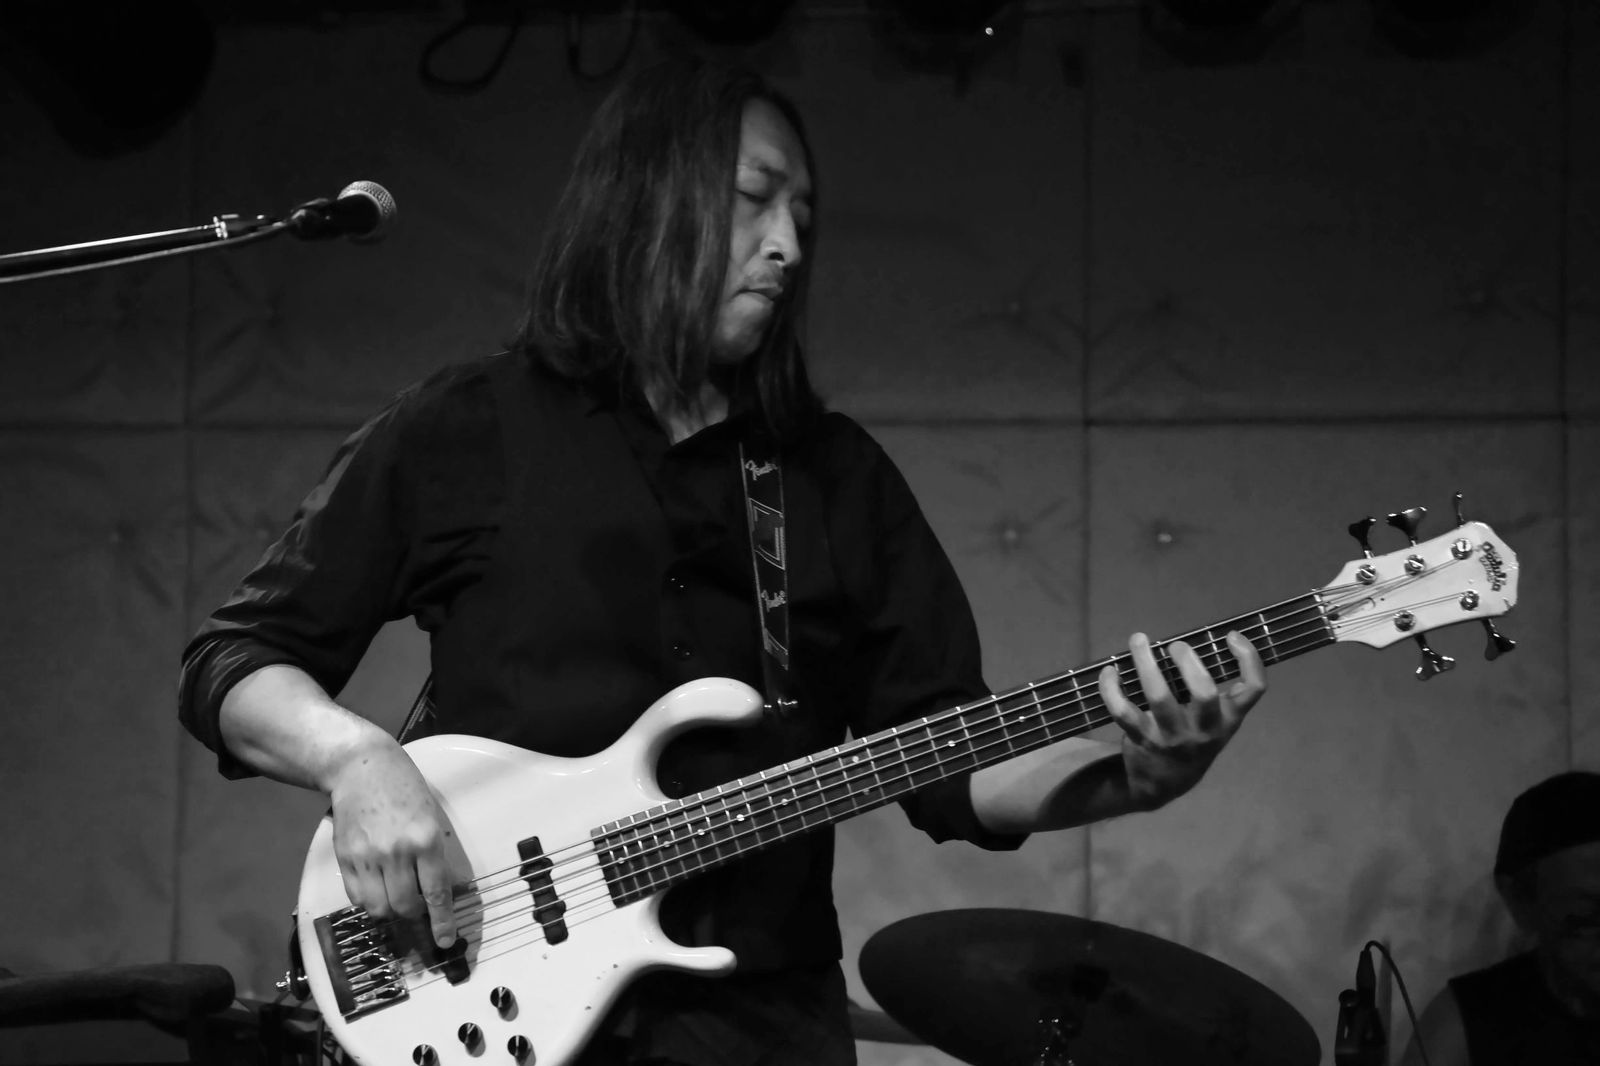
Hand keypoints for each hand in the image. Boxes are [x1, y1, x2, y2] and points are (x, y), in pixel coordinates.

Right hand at [326, 736, 458, 946]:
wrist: (361, 768)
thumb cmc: (404, 788)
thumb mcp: (431, 815)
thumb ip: (435, 854)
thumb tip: (443, 889)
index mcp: (425, 840)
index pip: (436, 892)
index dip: (441, 922)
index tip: (443, 941)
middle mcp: (396, 852)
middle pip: (405, 906)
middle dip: (414, 916)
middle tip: (418, 912)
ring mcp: (367, 857)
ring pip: (379, 908)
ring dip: (391, 912)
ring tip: (396, 901)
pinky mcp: (345, 858)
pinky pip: (357, 897)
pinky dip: (369, 902)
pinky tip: (376, 890)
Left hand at [1098, 630, 1264, 810]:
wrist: (1165, 783)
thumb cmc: (1194, 738)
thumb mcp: (1216, 722)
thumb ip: (1218, 692)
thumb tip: (1206, 644)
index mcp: (1228, 719)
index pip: (1253, 689)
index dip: (1248, 658)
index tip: (1231, 636)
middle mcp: (1204, 730)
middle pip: (1204, 693)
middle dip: (1189, 663)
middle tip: (1175, 645)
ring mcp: (1172, 737)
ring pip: (1159, 697)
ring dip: (1146, 664)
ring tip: (1138, 639)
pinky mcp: (1142, 739)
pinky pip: (1123, 710)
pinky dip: (1112, 688)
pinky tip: (1111, 672)